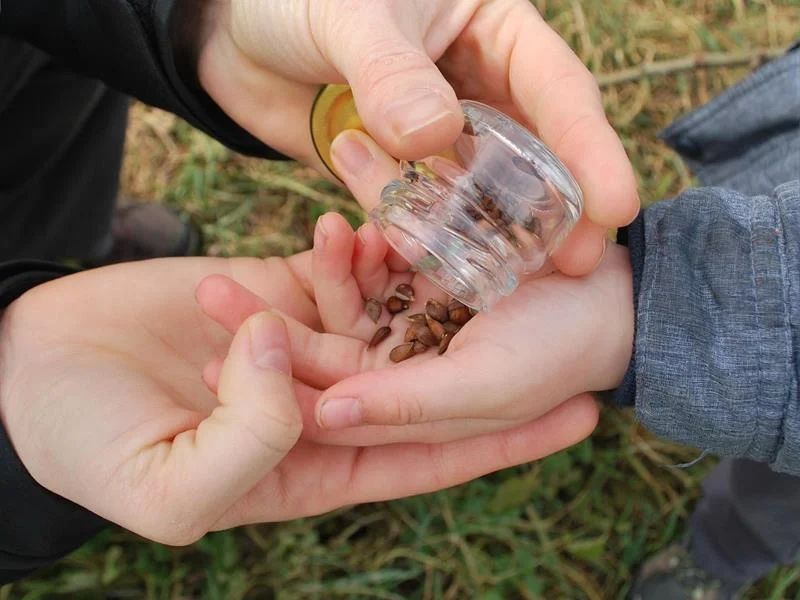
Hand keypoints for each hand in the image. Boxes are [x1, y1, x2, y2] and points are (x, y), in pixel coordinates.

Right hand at [0, 255, 597, 544]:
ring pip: (381, 317)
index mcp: (309, 466)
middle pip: (423, 383)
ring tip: (463, 246)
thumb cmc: (85, 446)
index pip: (427, 458)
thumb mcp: (168, 483)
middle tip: (568, 315)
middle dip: (489, 354)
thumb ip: (248, 437)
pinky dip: (352, 251)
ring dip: (419, 284)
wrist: (24, 368)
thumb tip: (295, 360)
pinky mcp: (269, 295)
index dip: (502, 443)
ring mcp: (295, 347)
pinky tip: (367, 223)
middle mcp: (316, 407)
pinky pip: (330, 274)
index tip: (578, 416)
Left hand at [197, 0, 638, 274]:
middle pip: (537, 152)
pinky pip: (428, 209)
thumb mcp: (346, 16)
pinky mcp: (404, 170)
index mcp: (495, 28)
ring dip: (498, 233)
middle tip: (577, 267)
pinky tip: (438, 265)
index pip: (557, 89)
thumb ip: (389, 72)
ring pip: (485, 190)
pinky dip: (431, 234)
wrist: (233, 35)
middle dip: (559, 208)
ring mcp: (443, 133)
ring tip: (520, 282)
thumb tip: (436, 137)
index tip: (617, 204)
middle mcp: (481, 85)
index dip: (590, 148)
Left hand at [198, 211, 628, 446]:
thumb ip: (408, 405)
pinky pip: (376, 255)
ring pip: (341, 297)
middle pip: (319, 349)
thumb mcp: (485, 385)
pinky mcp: (423, 271)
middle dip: (265, 324)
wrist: (615, 296)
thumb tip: (325, 411)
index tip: (216, 354)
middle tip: (207, 289)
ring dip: (303, 272)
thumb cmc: (559, 353)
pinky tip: (323, 216)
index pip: (327, 404)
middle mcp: (398, 367)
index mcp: (406, 411)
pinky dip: (353, 237)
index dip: (272, 384)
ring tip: (250, 246)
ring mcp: (408, 316)